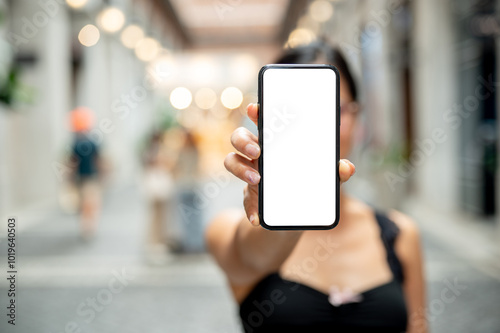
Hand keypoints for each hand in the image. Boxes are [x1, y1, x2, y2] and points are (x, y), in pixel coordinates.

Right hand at [224, 103, 355, 226]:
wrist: (292, 219)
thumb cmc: (307, 187)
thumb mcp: (323, 179)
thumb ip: (335, 172)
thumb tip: (346, 167)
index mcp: (276, 144)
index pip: (262, 121)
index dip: (256, 112)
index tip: (256, 108)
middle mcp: (258, 155)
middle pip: (239, 137)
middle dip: (244, 140)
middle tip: (257, 151)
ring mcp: (250, 174)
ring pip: (231, 161)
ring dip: (240, 169)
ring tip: (257, 181)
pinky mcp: (249, 197)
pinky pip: (243, 200)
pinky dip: (250, 209)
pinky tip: (257, 218)